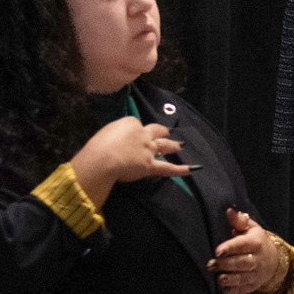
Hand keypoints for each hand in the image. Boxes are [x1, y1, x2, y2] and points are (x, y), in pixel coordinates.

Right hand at [69, 117, 189, 205]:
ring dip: (173, 145)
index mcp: (130, 123)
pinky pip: (169, 168)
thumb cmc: (98, 146)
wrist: (103, 158)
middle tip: (166, 134)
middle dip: (162, 132)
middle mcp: (143, 134)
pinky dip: (182, 169)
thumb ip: (115, 135)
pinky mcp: (151, 165)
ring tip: (180, 145)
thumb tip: (118, 140)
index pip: (137, 125)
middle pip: (157, 131)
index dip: (135, 131)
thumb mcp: (105, 132)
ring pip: (165, 146)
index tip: (131, 137)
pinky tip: (194, 169)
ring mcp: (149, 150)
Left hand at [208, 208, 285, 293]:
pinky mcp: (254, 285)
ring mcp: (257, 274)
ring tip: (218, 278)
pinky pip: (244, 289)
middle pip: (242, 263)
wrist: (273, 259)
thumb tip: (229, 211)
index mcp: (256, 243)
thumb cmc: (256, 241)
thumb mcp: (251, 228)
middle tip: (211, 265)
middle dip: (226, 264)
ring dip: (229, 279)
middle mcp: (258, 259)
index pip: (243, 245)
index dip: (230, 248)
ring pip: (243, 278)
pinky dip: (234, 290)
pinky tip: (223, 288)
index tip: (218, 251)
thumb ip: (239, 221)